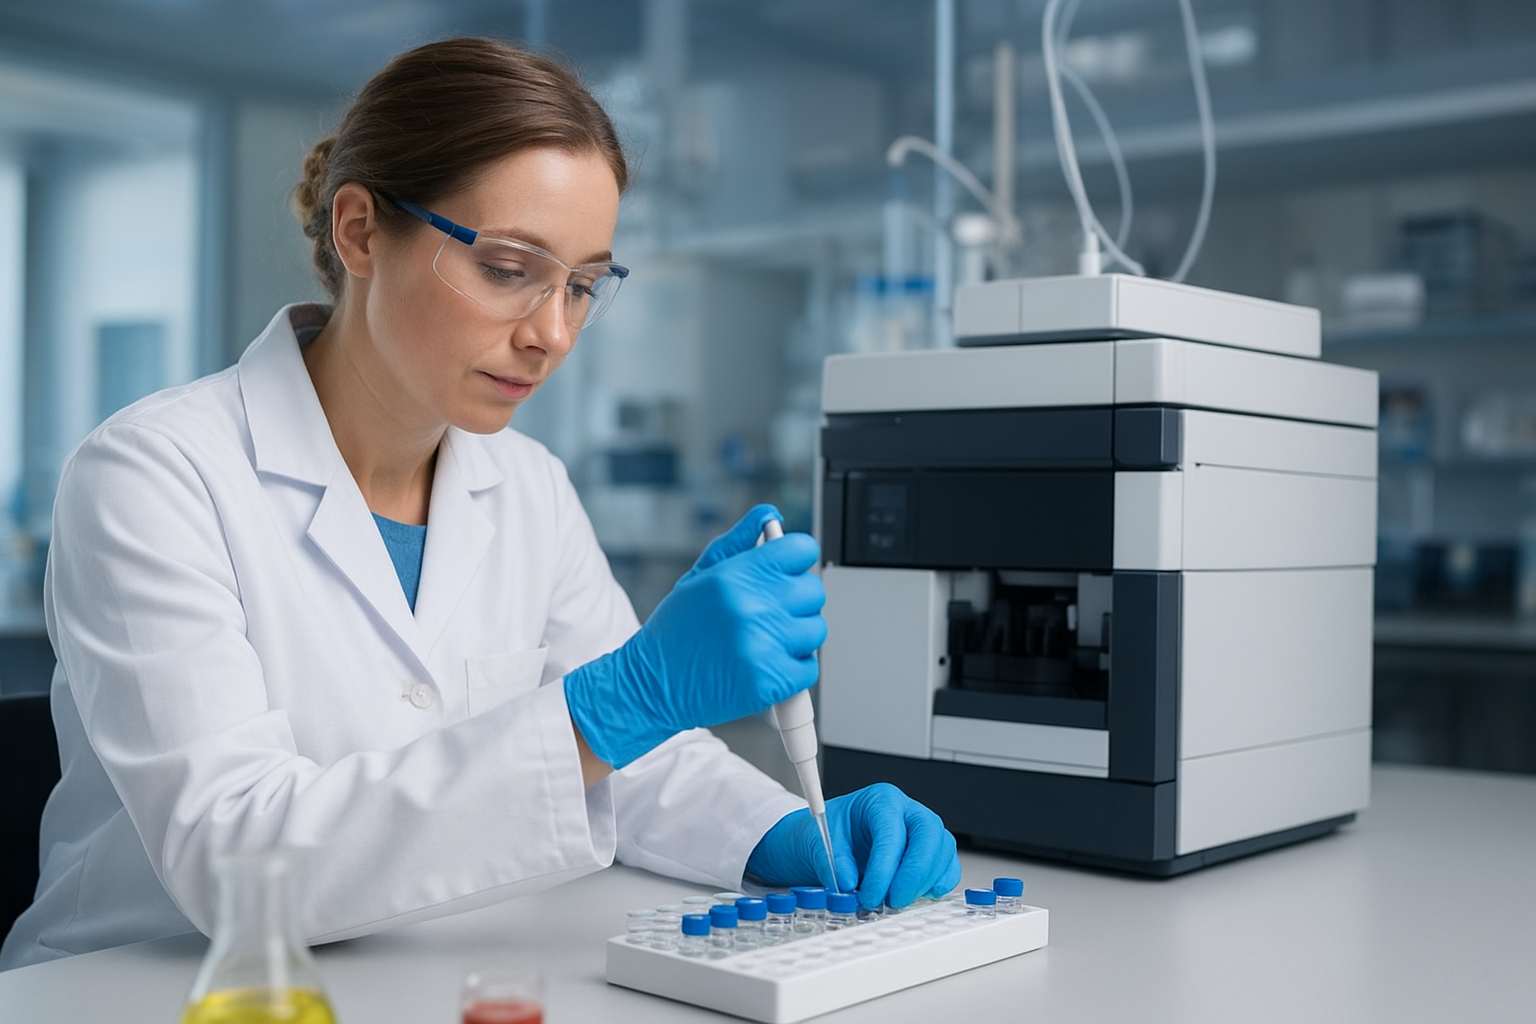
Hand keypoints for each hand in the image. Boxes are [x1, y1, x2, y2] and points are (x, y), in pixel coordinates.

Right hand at [565, 505, 826, 768]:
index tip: (788, 573)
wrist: (652, 685)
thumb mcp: (700, 576)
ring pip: (815, 630)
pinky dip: (794, 670)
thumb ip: (737, 542)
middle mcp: (751, 607)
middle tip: (771, 613)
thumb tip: (770, 515)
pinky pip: (809, 669)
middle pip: (813, 591)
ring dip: (797, 637)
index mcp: (736, 576)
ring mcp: (762, 645)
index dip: (796, 561)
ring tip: (767, 640)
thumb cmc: (676, 630)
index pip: (801, 550)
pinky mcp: (769, 682)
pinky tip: (768, 665)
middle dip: (796, 601)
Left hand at [745, 783, 961, 910]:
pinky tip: (917, 896)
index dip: (884, 867)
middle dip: (914, 874)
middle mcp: (907, 811)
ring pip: (942, 851)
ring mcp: (924, 831)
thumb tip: (847, 882)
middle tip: (893, 901)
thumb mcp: (818, 842)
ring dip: (924, 882)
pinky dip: (938, 884)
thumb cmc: (831, 833)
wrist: (831, 838)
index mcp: (881, 800)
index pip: (892, 831)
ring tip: (896, 902)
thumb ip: (833, 863)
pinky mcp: (932, 852)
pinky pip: (947, 866)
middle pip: (928, 835)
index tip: (871, 895)